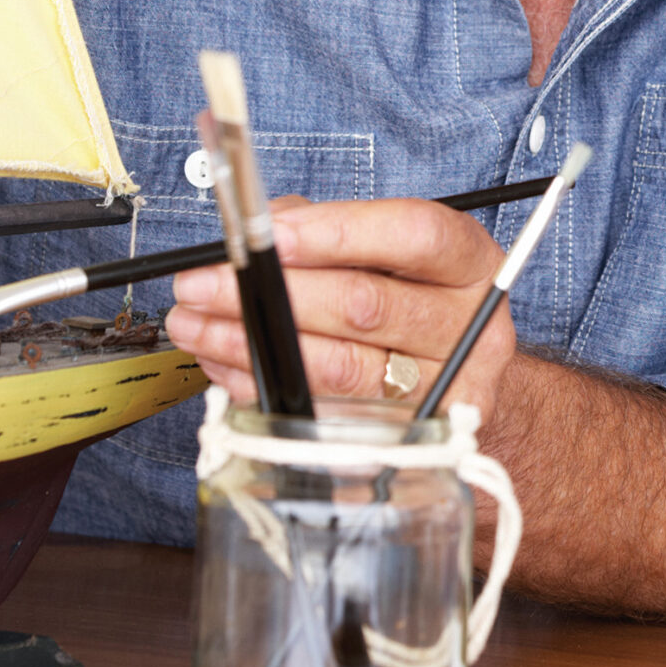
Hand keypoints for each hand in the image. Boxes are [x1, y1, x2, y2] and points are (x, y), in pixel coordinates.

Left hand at [166, 195, 510, 416]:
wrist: (461, 375)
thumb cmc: (415, 300)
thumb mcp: (393, 249)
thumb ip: (334, 227)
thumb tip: (264, 229)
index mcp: (471, 263)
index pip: (413, 236)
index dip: (338, 233)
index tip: (268, 235)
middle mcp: (469, 326)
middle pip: (367, 306)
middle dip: (271, 294)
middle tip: (201, 283)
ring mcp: (443, 390)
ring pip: (340, 367)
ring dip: (252, 344)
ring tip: (194, 324)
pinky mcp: (407, 439)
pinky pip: (322, 413)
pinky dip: (264, 386)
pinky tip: (226, 362)